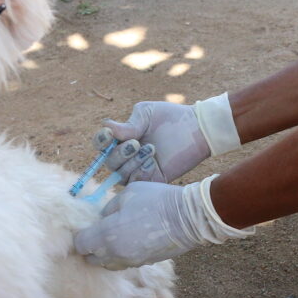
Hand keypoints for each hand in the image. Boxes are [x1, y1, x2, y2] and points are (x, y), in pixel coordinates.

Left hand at [74, 175, 254, 269]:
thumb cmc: (156, 200)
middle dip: (91, 247)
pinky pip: (124, 263)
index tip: (86, 227)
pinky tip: (129, 241)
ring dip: (106, 254)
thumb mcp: (127, 194)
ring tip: (113, 238)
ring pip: (108, 264)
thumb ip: (109, 208)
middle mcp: (116, 254)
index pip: (80, 244)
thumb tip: (102, 218)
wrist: (188, 217)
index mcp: (107, 235)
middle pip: (92, 258)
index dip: (80, 235)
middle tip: (97, 232)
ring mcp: (131, 261)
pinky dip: (121, 255)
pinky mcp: (144, 263)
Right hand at [94, 94, 240, 183]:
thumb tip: (105, 127)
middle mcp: (127, 155)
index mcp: (123, 138)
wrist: (197, 129)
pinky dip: (140, 173)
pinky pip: (136, 183)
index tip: (109, 135)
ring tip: (150, 149)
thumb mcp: (145, 114)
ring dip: (131, 163)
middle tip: (136, 143)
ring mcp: (139, 168)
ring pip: (120, 174)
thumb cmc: (171, 118)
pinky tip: (151, 163)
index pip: (101, 144)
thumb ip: (127, 125)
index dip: (100, 141)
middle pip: (108, 162)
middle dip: (119, 154)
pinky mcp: (152, 179)